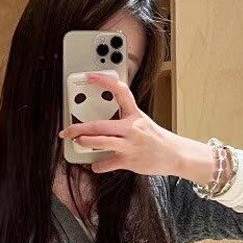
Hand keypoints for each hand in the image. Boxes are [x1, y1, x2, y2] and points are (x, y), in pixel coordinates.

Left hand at [59, 72, 213, 180]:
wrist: (175, 155)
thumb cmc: (156, 139)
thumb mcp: (142, 122)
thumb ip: (124, 119)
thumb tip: (102, 123)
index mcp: (135, 114)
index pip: (119, 91)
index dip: (103, 81)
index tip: (89, 77)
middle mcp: (132, 128)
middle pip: (100, 124)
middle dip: (79, 127)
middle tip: (67, 130)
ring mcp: (130, 145)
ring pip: (101, 142)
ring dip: (85, 142)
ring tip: (78, 142)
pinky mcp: (130, 161)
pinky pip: (108, 163)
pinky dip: (99, 165)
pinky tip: (96, 165)